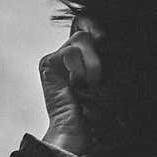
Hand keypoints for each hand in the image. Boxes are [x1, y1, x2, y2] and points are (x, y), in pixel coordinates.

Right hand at [39, 16, 105, 155]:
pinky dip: (80, 68)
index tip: (107, 41)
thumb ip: (106, 56)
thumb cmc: (97, 109)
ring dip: (92, 64)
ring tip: (89, 83)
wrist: (79, 129)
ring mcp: (56, 58)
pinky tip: (77, 84)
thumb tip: (107, 36)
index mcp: (83, 58)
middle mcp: (68, 55)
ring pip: (81, 38)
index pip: (89, 28)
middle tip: (97, 79)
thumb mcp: (108, 78)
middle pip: (87, 32)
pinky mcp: (47, 63)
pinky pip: (70, 51)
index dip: (98, 30)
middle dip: (98, 55)